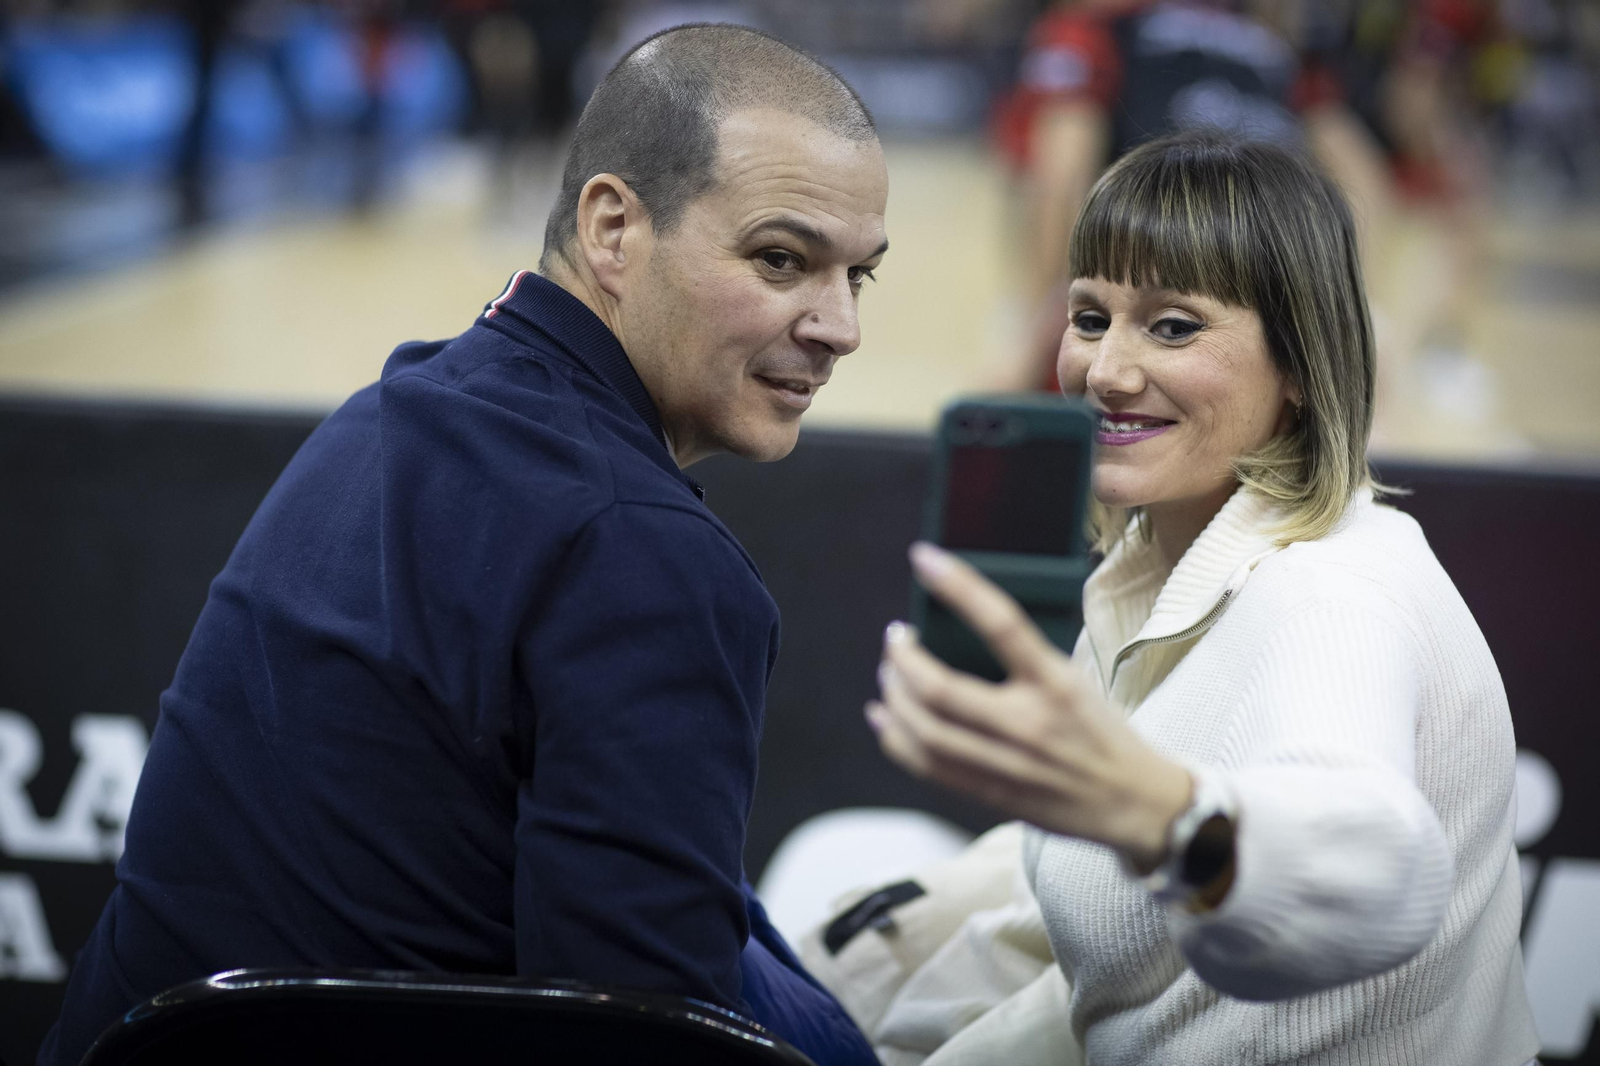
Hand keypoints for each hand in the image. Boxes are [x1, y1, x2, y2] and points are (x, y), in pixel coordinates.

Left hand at [868, 543, 1192, 870]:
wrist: (1136, 804)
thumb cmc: (1103, 733)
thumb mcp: (1075, 681)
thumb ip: (1025, 660)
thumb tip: (961, 630)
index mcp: (1056, 683)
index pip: (1001, 623)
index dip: (958, 586)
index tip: (923, 557)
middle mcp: (1028, 723)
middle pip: (940, 689)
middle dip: (902, 659)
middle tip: (895, 639)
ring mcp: (1006, 762)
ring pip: (925, 730)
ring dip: (893, 697)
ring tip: (888, 675)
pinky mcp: (991, 792)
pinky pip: (928, 766)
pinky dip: (896, 739)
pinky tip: (883, 718)